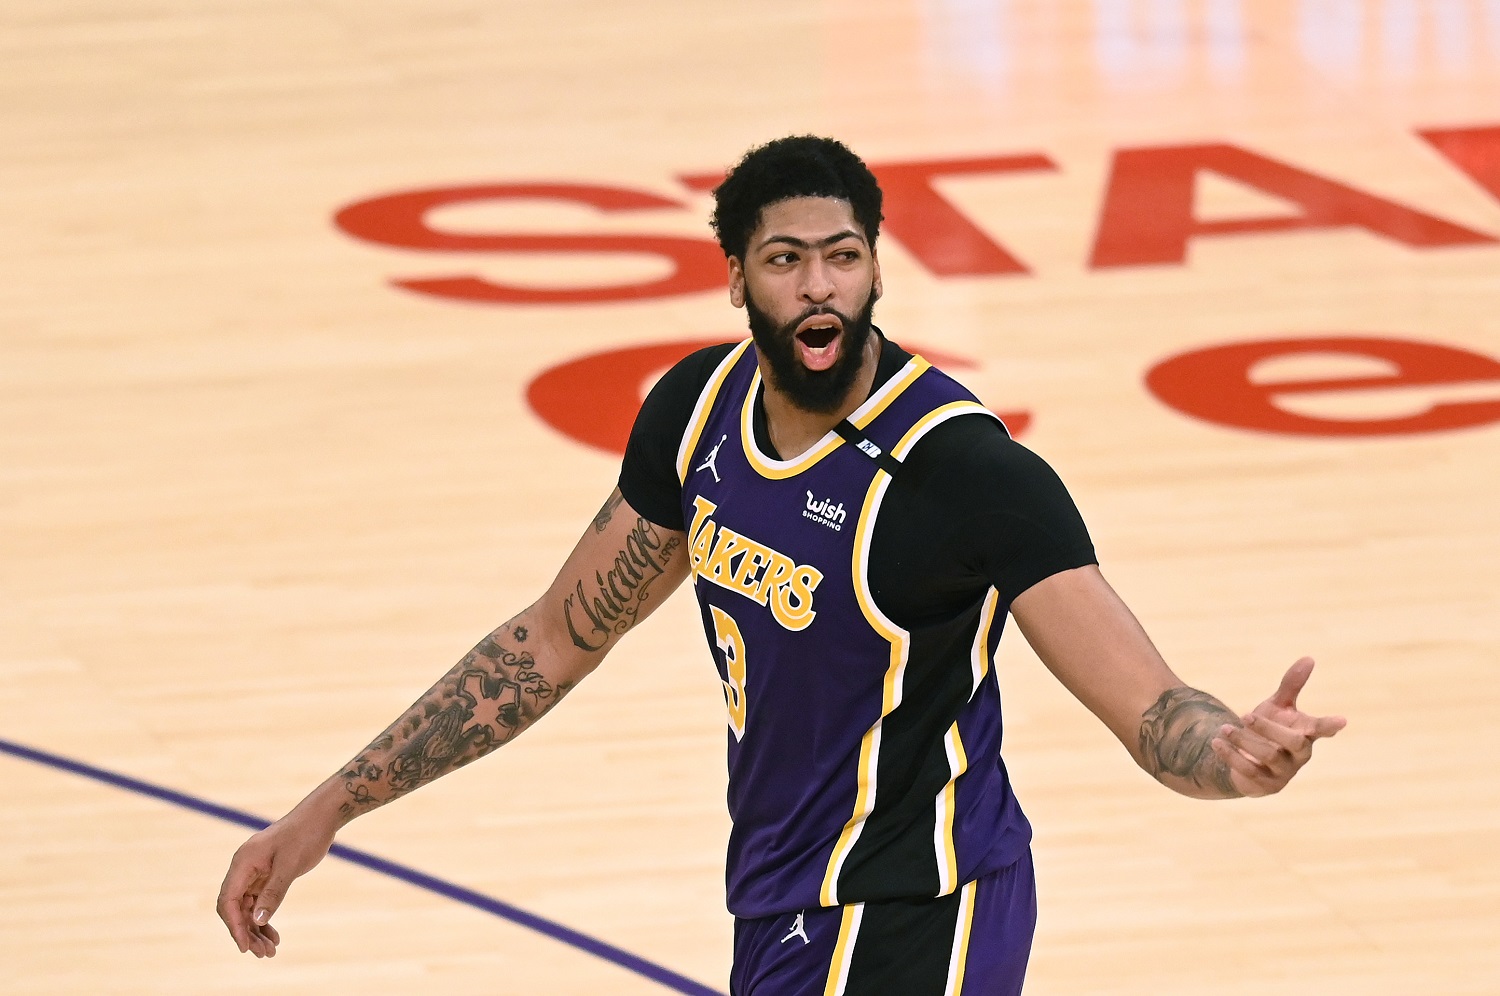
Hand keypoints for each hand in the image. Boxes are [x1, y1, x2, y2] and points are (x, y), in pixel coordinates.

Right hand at [216, 808, 337, 956]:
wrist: (322, 816)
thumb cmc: (306, 835)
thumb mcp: (291, 866)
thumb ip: (273, 893)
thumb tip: (256, 921)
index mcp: (243, 862)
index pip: (228, 900)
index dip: (234, 925)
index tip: (245, 947)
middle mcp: (244, 867)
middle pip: (235, 907)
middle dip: (246, 932)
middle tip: (263, 954)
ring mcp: (254, 872)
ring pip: (247, 908)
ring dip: (256, 930)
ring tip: (270, 951)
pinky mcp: (266, 875)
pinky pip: (259, 902)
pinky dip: (265, 919)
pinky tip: (273, 936)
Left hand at [1212, 657, 1345, 797]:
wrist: (1244, 759)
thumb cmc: (1268, 729)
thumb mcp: (1277, 706)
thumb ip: (1291, 685)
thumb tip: (1309, 658)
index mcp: (1306, 733)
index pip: (1322, 729)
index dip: (1330, 725)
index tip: (1342, 720)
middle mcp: (1299, 755)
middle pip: (1294, 742)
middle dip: (1270, 728)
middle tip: (1245, 715)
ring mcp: (1284, 773)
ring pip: (1269, 757)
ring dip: (1244, 741)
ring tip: (1224, 728)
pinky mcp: (1265, 786)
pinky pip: (1249, 772)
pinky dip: (1231, 755)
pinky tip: (1217, 742)